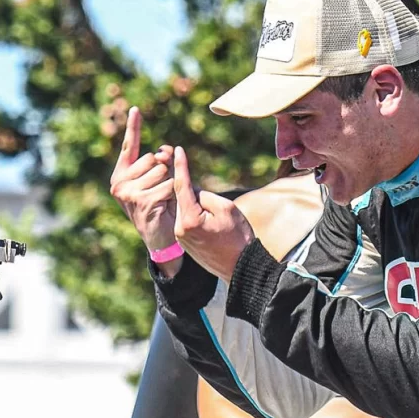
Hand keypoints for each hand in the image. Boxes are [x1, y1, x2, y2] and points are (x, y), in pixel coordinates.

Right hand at [110, 107, 175, 251]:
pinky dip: (172, 195)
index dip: (134, 127)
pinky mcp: (141, 201)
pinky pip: (168, 185)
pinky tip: (165, 207)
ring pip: (162, 171)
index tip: (136, 108)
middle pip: (154, 158)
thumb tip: (166, 150)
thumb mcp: (158, 182)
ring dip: (169, 185)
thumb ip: (160, 163)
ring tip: (162, 202)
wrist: (160, 239)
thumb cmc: (161, 208)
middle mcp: (119, 182)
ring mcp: (128, 192)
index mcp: (122, 175)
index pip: (130, 146)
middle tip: (161, 192)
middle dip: (165, 172)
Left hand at [173, 146, 254, 280]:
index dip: (181, 166)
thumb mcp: (226, 208)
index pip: (182, 185)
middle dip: (192, 188)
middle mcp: (180, 228)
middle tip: (206, 192)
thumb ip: (206, 195)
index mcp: (190, 218)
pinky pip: (187, 221)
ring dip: (194, 203)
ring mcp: (181, 237)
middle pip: (182, 197)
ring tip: (214, 213)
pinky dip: (195, 214)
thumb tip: (193, 190)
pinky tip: (210, 221)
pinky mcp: (186, 243)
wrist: (241, 267)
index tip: (177, 150)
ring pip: (185, 209)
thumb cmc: (239, 237)